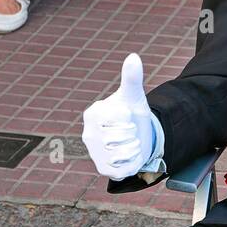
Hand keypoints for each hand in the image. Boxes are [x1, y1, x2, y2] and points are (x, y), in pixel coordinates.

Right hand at [82, 53, 156, 179]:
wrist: (138, 137)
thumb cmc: (132, 114)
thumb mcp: (134, 96)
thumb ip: (132, 78)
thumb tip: (134, 56)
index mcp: (93, 114)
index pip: (119, 117)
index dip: (129, 117)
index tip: (125, 116)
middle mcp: (89, 134)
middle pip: (122, 136)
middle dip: (133, 134)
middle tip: (129, 132)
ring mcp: (94, 153)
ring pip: (124, 153)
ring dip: (135, 147)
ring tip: (130, 143)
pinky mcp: (103, 169)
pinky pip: (124, 168)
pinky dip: (133, 162)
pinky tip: (128, 156)